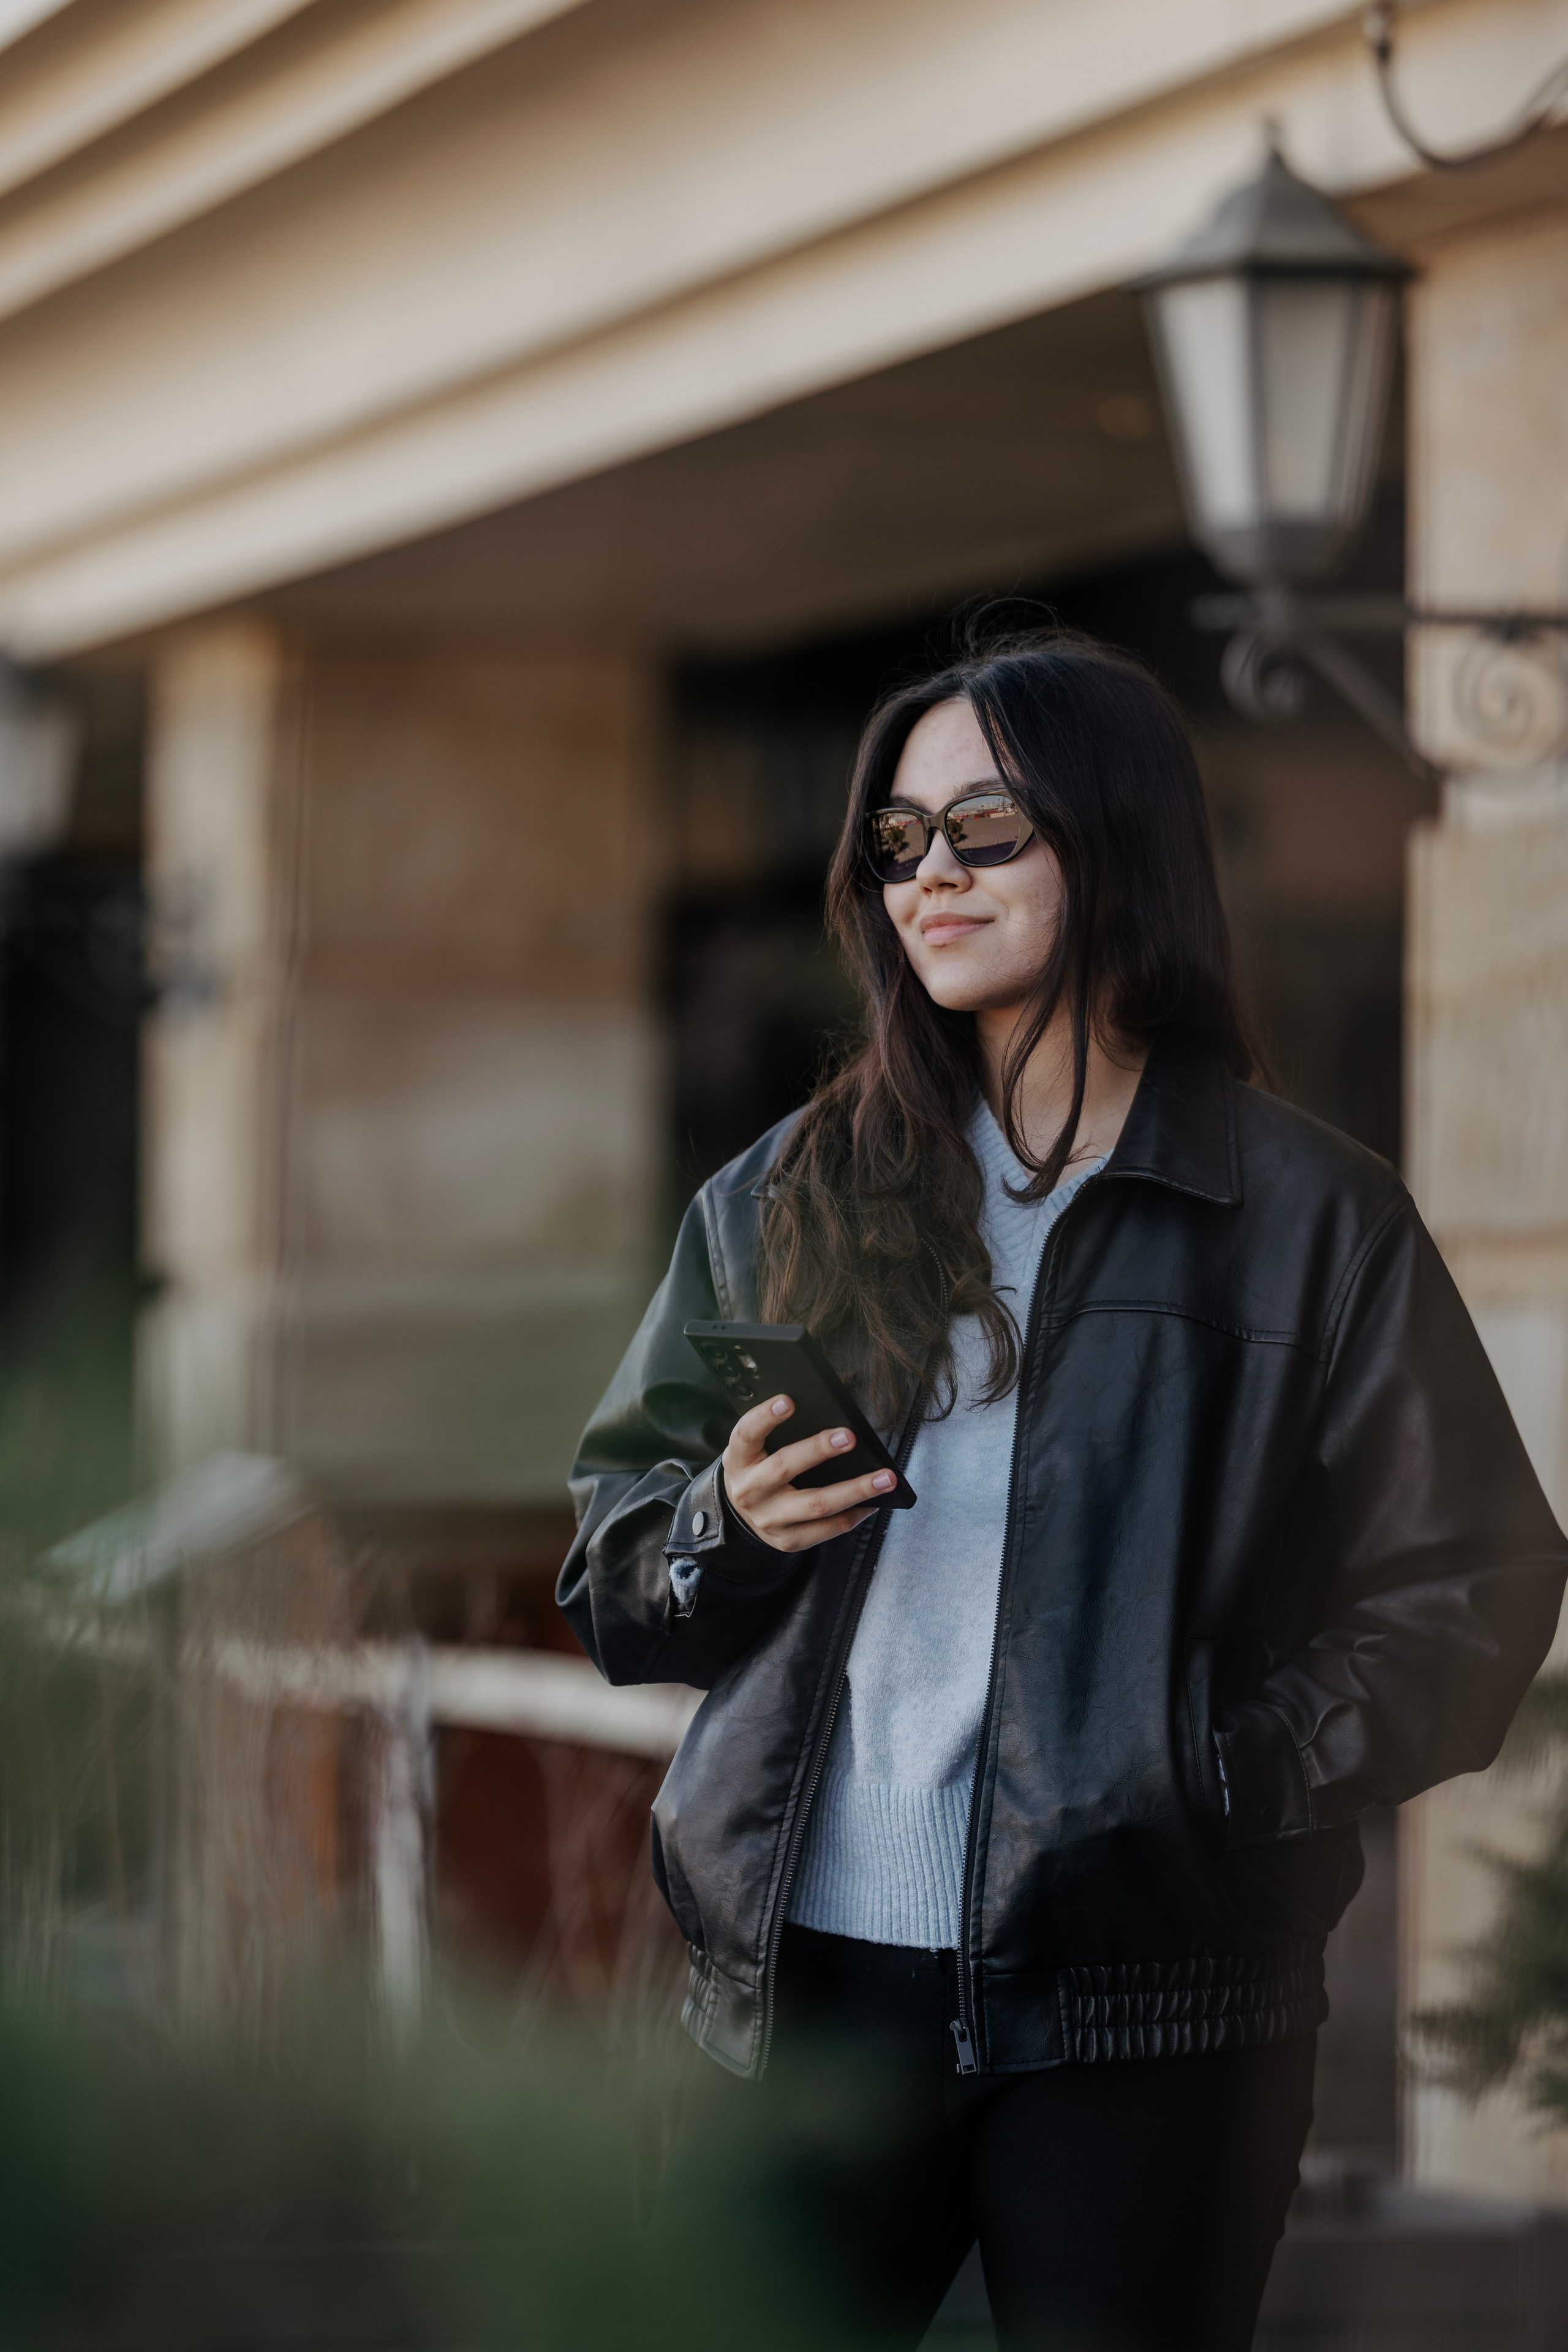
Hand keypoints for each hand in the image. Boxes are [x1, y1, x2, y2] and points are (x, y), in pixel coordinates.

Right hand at [722, 1394, 896, 1553]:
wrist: (740, 1516)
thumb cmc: (758, 1471)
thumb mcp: (754, 1450)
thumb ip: (777, 1435)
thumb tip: (829, 1418)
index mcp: (739, 1460)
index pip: (747, 1434)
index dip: (765, 1416)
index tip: (789, 1401)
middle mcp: (750, 1491)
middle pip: (784, 1467)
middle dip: (819, 1450)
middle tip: (849, 1436)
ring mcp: (769, 1520)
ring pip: (817, 1505)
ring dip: (855, 1490)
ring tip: (885, 1478)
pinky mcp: (787, 1541)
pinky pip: (827, 1529)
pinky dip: (854, 1514)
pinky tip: (874, 1502)